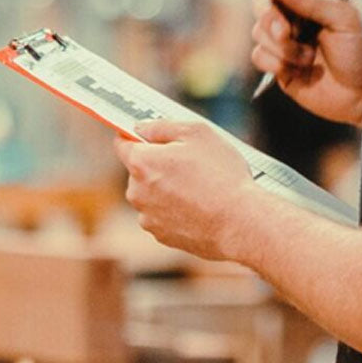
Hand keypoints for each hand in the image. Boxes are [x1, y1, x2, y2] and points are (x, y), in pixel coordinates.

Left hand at [115, 119, 258, 260]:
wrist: (239, 222)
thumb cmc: (221, 176)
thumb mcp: (197, 133)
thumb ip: (162, 126)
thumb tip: (142, 128)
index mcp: (141, 162)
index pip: (122, 143)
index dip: (136, 136)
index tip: (148, 135)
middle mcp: (136, 191)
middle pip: (139, 170)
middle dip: (159, 165)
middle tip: (190, 163)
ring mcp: (148, 216)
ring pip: (152, 195)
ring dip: (167, 189)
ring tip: (200, 188)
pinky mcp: (161, 235)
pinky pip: (163, 215)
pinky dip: (176, 210)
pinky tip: (200, 206)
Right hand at [251, 0, 361, 125]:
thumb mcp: (348, 19)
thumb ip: (315, 1)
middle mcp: (299, 17)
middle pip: (263, 1)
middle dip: (269, 16)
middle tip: (285, 33)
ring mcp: (288, 42)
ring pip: (259, 31)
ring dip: (281, 46)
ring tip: (308, 58)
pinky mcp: (281, 66)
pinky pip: (259, 56)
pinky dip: (274, 62)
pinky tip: (298, 70)